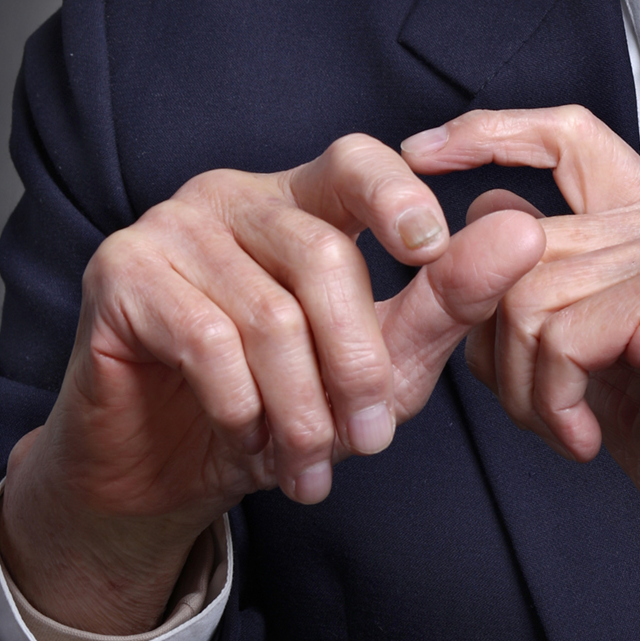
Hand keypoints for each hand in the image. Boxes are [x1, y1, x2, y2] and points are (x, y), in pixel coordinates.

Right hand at [0, 134, 545, 633]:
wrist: (164, 480)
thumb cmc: (277, 409)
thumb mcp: (381, 362)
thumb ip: (446, 299)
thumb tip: (520, 232)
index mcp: (299, 200)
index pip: (357, 161)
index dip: (398, 196)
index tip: (429, 250)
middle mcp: (232, 198)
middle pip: (322, 254)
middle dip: (357, 362)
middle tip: (372, 438)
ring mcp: (169, 228)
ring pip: (269, 311)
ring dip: (301, 406)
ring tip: (309, 461)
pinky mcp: (119, 273)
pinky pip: (204, 338)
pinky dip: (241, 406)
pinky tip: (246, 439)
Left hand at [407, 106, 639, 640]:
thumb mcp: (599, 353)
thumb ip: (545, 289)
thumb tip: (472, 224)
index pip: (567, 134)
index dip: (489, 132)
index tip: (420, 152)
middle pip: (515, 241)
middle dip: (495, 340)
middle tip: (540, 408)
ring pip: (524, 293)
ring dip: (524, 385)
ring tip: (568, 426)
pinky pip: (557, 336)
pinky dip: (552, 401)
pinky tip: (588, 438)